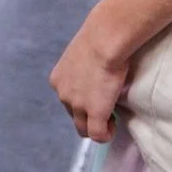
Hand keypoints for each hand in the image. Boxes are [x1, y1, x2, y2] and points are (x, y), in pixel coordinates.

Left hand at [50, 25, 128, 142]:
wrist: (105, 39)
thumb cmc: (100, 36)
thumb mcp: (84, 51)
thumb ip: (84, 64)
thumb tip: (97, 64)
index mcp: (58, 79)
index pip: (67, 99)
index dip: (83, 101)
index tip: (98, 95)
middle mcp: (63, 94)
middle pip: (74, 115)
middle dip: (88, 115)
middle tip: (106, 107)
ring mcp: (77, 106)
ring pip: (84, 128)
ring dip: (97, 126)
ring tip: (111, 118)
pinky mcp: (94, 113)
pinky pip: (98, 135)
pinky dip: (105, 134)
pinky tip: (113, 126)